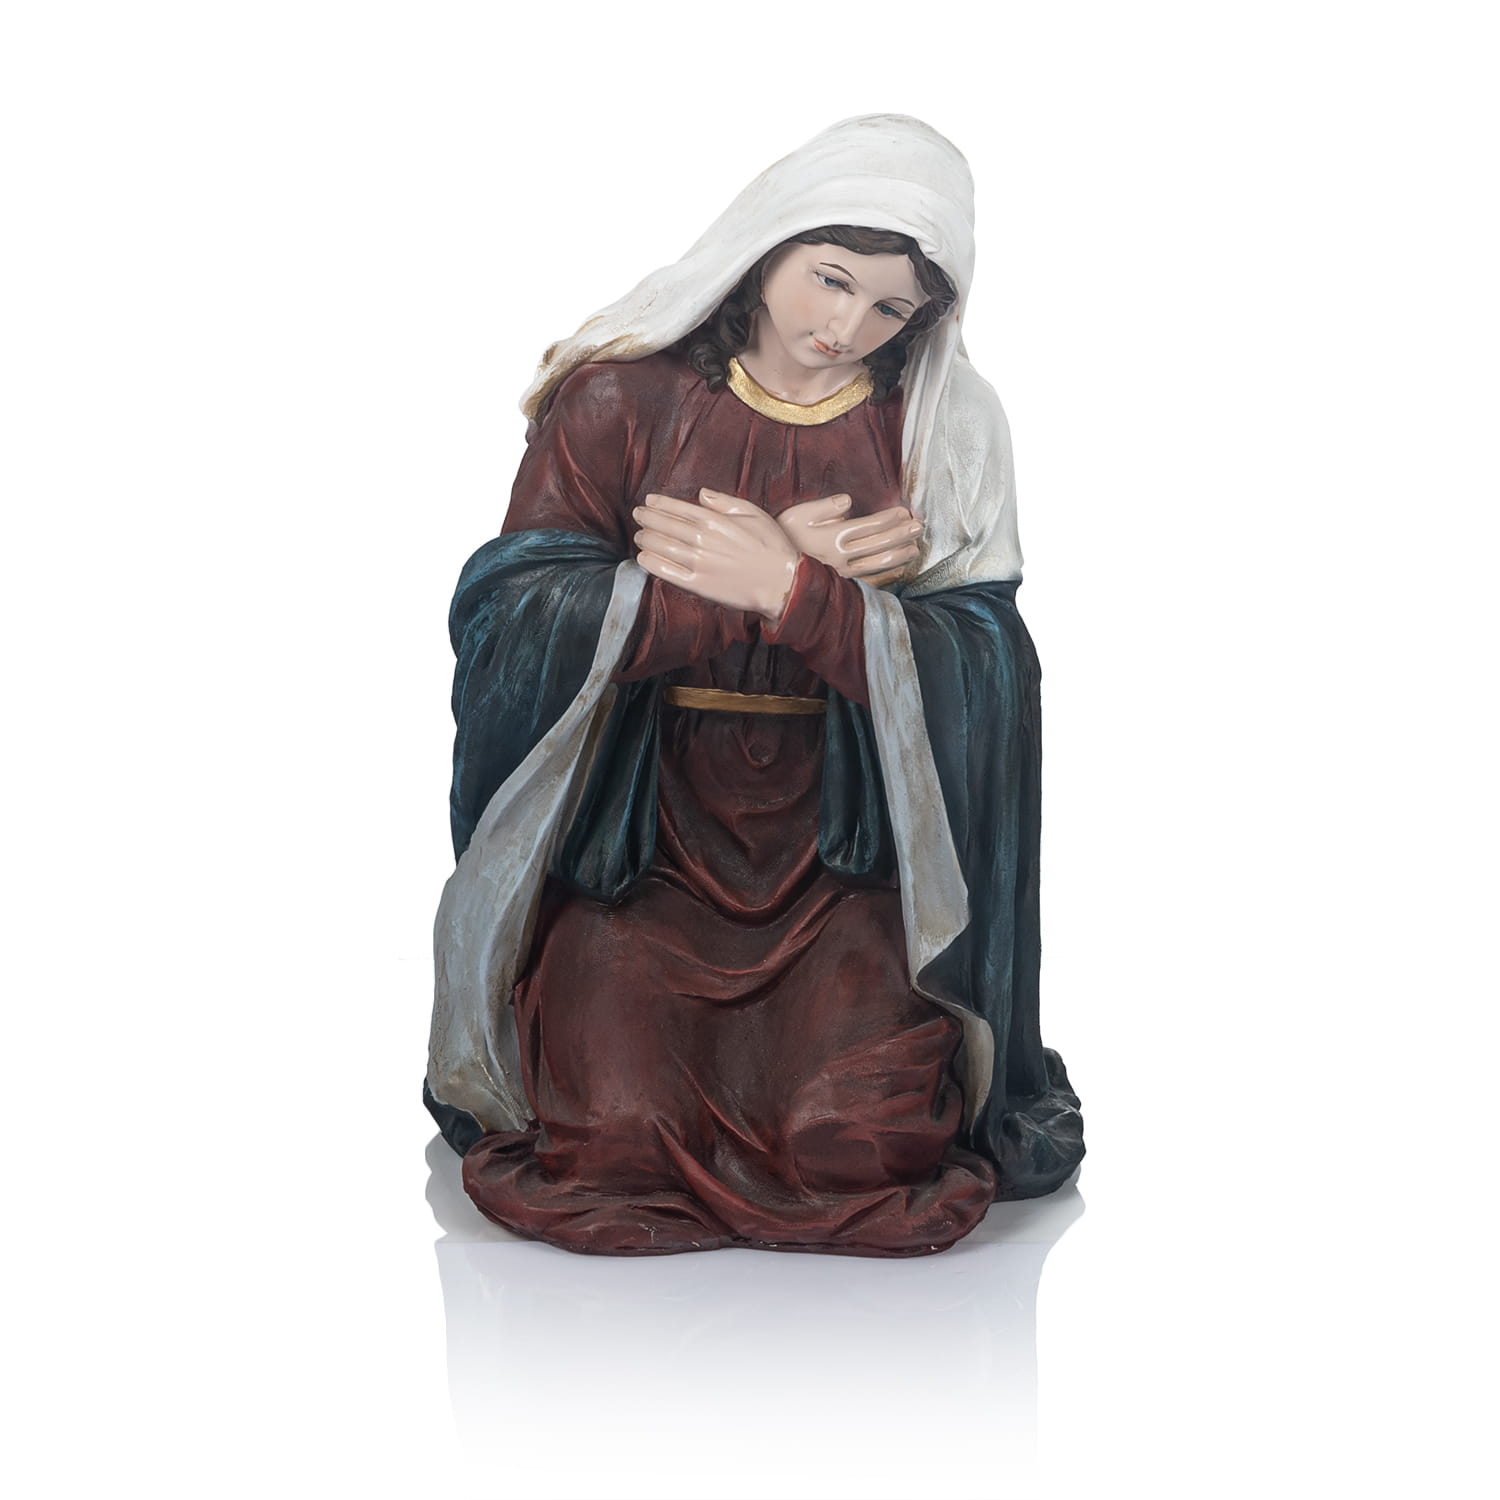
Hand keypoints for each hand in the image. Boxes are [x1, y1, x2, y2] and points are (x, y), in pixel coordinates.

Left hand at [633, 489, 800, 622]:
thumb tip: (702, 494)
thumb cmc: (772, 546)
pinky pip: (668, 573)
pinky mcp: (699, 585)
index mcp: (715, 521)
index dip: (659, 504)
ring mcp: (699, 563)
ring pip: (662, 547)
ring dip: (646, 539)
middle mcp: (703, 540)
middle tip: (638, 515)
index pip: (678, 508)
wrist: (782, 582)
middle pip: (665, 526)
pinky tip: (643, 558)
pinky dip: (652, 564)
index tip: (648, 501)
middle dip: (647, 518)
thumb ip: (724, 502)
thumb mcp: (753, 513)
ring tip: (639, 535)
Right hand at [775, 495, 923, 587]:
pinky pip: (870, 581)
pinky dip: (888, 574)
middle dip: (902, 534)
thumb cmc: (782, 538)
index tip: (905, 513)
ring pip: (880, 564)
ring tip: (915, 547)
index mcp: (834, 536)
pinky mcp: (841, 586)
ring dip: (900, 554)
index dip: (891, 518)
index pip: (872, 525)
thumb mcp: (797, 514)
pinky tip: (899, 568)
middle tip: (920, 527)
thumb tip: (848, 502)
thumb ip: (824, 507)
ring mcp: (844, 573)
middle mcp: (843, 556)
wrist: (768, 572)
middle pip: (881, 544)